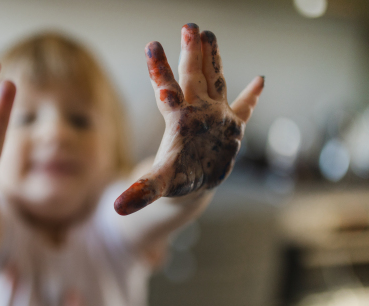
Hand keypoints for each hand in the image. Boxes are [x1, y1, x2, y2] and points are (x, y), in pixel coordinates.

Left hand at [114, 23, 263, 214]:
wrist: (190, 185)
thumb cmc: (174, 180)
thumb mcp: (159, 184)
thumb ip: (141, 192)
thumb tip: (117, 207)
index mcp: (179, 121)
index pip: (168, 91)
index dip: (160, 71)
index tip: (152, 47)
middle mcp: (196, 113)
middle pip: (193, 78)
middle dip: (191, 54)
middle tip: (188, 26)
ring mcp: (215, 117)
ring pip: (215, 82)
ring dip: (213, 60)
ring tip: (208, 34)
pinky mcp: (232, 128)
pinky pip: (243, 109)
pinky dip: (252, 98)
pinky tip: (260, 80)